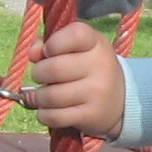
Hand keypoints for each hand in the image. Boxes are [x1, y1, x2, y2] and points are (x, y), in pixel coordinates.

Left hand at [31, 20, 124, 138]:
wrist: (119, 100)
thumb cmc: (88, 68)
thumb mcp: (76, 48)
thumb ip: (48, 44)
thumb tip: (32, 54)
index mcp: (96, 44)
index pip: (74, 35)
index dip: (53, 43)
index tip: (49, 51)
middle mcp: (100, 66)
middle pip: (54, 68)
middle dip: (38, 73)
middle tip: (41, 77)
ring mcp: (97, 93)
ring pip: (51, 96)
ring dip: (38, 97)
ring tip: (41, 96)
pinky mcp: (90, 115)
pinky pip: (55, 116)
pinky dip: (44, 115)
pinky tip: (46, 110)